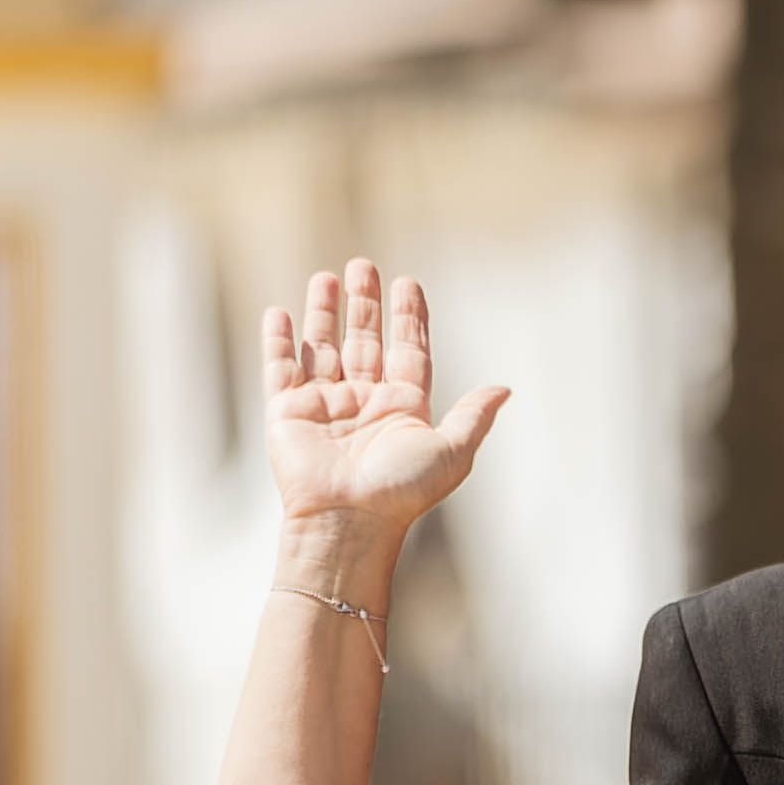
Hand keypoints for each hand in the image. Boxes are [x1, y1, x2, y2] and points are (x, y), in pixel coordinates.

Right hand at [264, 260, 507, 565]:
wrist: (348, 519)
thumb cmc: (402, 491)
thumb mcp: (452, 451)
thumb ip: (474, 415)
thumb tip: (505, 389)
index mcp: (403, 408)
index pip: (408, 350)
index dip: (409, 317)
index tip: (407, 283)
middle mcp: (364, 403)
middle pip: (365, 341)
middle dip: (365, 304)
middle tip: (363, 265)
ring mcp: (325, 406)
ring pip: (324, 347)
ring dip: (325, 312)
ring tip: (327, 277)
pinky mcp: (287, 412)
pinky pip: (280, 368)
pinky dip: (279, 340)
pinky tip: (280, 312)